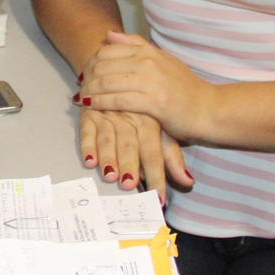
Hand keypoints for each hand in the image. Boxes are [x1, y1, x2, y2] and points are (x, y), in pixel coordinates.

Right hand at [76, 106, 191, 204]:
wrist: (117, 75)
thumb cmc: (143, 109)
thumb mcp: (161, 128)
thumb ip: (172, 156)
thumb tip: (188, 182)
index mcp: (149, 121)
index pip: (154, 153)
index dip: (157, 176)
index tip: (158, 199)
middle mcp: (129, 118)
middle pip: (130, 145)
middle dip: (130, 165)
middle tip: (130, 185)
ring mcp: (108, 115)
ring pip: (108, 138)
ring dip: (108, 157)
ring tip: (110, 175)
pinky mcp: (89, 114)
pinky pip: (86, 131)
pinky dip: (87, 146)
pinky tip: (89, 161)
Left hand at [79, 31, 217, 143]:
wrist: (208, 109)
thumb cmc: (184, 87)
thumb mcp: (161, 59)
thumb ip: (135, 45)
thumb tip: (108, 33)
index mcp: (148, 51)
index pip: (106, 51)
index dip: (90, 63)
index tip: (83, 74)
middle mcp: (148, 62)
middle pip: (102, 65)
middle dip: (86, 77)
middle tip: (79, 87)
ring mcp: (151, 81)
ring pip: (107, 82)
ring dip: (89, 91)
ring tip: (80, 98)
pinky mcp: (154, 102)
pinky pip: (117, 100)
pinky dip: (100, 103)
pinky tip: (90, 107)